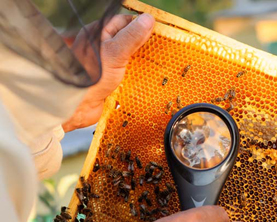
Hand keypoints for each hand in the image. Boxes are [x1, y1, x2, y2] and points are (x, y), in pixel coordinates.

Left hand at [63, 14, 154, 132]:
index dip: (140, 25)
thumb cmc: (91, 76)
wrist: (78, 107)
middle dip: (143, 45)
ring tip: (156, 65)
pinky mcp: (109, 80)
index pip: (123, 22)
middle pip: (127, 40)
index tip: (157, 31)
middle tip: (159, 49)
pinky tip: (146, 79)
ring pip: (129, 58)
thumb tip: (148, 19)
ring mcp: (105, 64)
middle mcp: (100, 46)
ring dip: (141, 62)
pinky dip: (136, 76)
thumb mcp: (114, 52)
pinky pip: (127, 74)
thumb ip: (131, 36)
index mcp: (97, 33)